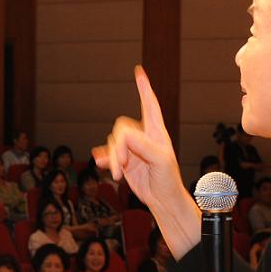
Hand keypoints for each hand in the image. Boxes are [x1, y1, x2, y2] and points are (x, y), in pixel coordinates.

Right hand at [92, 67, 199, 255]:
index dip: (144, 88)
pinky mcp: (122, 161)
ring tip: (119, 174)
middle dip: (118, 145)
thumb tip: (125, 135)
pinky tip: (102, 163)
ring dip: (113, 158)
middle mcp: (143, 137)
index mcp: (156, 132)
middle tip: (122, 163)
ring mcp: (132, 149)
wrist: (162, 199)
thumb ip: (143, 145)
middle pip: (122, 128)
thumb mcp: (160, 160)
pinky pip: (107, 153)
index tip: (139, 72)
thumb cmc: (168, 179)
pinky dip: (104, 159)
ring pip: (112, 142)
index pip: (150, 104)